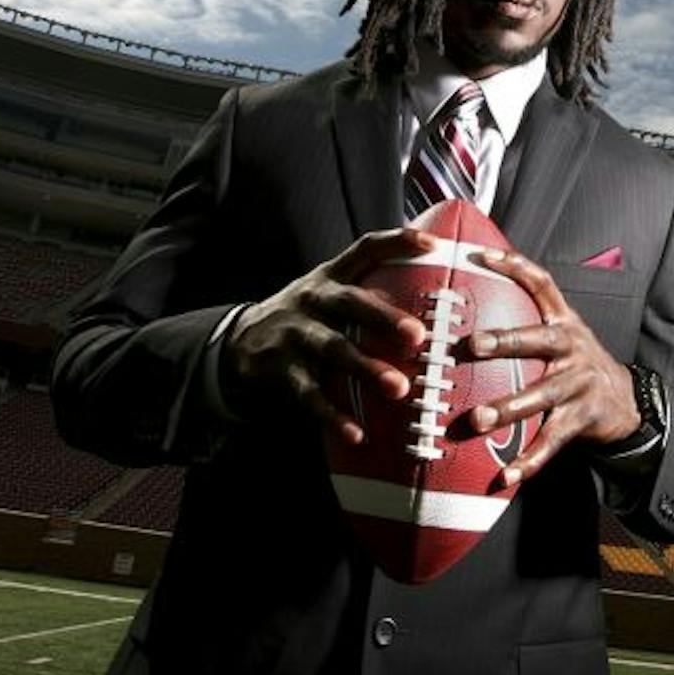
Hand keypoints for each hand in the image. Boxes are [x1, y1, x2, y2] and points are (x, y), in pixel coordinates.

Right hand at [222, 227, 433, 444]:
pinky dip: (333, 414)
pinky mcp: (281, 369)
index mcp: (330, 277)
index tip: (432, 243)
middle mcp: (312, 299)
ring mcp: (294, 333)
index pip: (365, 249)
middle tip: (417, 336)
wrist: (239, 339)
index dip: (397, 242)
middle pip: (349, 303)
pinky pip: (309, 394)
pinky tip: (356, 433)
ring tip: (398, 389)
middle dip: (384, 317)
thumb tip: (434, 294)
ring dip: (365, 369)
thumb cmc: (306, 315)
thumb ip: (369, 289)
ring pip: (332, 349)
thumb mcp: (327, 291)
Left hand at [456, 247, 639, 488]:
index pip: (541, 283)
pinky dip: (529, 461)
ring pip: (542, 397)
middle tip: (472, 345)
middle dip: (504, 342)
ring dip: (509, 409)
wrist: (627, 402)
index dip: (513, 266)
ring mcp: (579, 385)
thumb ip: (527, 316)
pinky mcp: (582, 420)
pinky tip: (505, 477)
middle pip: (538, 341)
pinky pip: (552, 442)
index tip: (479, 255)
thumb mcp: (562, 334)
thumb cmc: (576, 364)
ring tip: (478, 420)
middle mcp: (573, 348)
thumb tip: (476, 287)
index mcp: (564, 322)